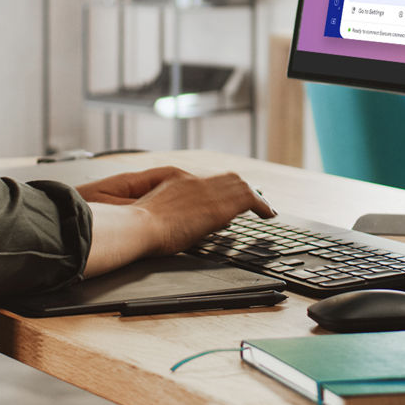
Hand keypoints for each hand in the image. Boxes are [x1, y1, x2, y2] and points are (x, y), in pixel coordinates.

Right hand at [80, 166, 274, 276]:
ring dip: (253, 196)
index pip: (207, 180)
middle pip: (228, 178)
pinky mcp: (218, 207)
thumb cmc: (135, 224)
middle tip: (254, 200)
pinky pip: (249, 198)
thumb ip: (164, 209)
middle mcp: (195, 181)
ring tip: (264, 208)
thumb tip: (176, 217)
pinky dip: (261, 205)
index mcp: (177, 180)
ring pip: (240, 185)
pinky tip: (268, 214)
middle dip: (241, 189)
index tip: (227, 196)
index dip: (221, 187)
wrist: (137, 225)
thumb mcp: (149, 211)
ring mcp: (207, 192)